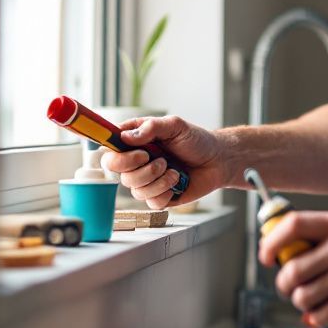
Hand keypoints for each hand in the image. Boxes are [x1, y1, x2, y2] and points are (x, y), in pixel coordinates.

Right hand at [101, 115, 226, 209]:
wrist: (218, 160)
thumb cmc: (196, 140)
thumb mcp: (175, 126)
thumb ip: (151, 127)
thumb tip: (126, 136)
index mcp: (135, 142)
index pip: (109, 148)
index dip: (111, 151)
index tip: (131, 149)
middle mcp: (136, 162)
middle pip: (116, 171)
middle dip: (138, 167)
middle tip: (157, 158)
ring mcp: (146, 180)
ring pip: (134, 189)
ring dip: (157, 178)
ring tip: (173, 168)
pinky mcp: (158, 197)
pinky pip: (151, 201)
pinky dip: (166, 191)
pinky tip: (177, 181)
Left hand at [258, 210, 327, 326]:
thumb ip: (321, 235)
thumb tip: (283, 250)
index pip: (292, 226)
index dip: (271, 242)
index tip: (266, 256)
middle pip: (290, 269)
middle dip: (284, 283)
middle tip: (289, 286)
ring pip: (302, 296)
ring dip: (301, 302)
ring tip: (311, 299)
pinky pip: (320, 315)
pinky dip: (317, 317)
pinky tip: (325, 311)